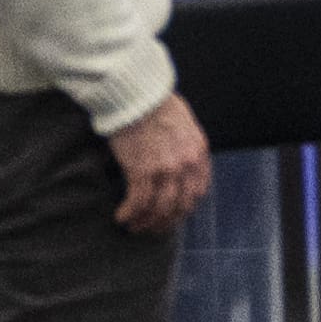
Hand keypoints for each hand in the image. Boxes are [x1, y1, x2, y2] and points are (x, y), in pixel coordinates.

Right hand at [106, 97, 210, 231]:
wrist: (137, 94)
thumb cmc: (155, 103)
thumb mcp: (184, 123)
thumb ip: (185, 145)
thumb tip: (178, 161)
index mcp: (199, 151)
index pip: (198, 191)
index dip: (185, 206)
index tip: (173, 213)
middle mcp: (186, 164)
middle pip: (180, 205)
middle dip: (166, 221)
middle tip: (153, 227)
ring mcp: (165, 170)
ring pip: (159, 209)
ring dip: (146, 222)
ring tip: (134, 226)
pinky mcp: (142, 171)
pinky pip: (138, 202)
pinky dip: (129, 213)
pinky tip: (121, 216)